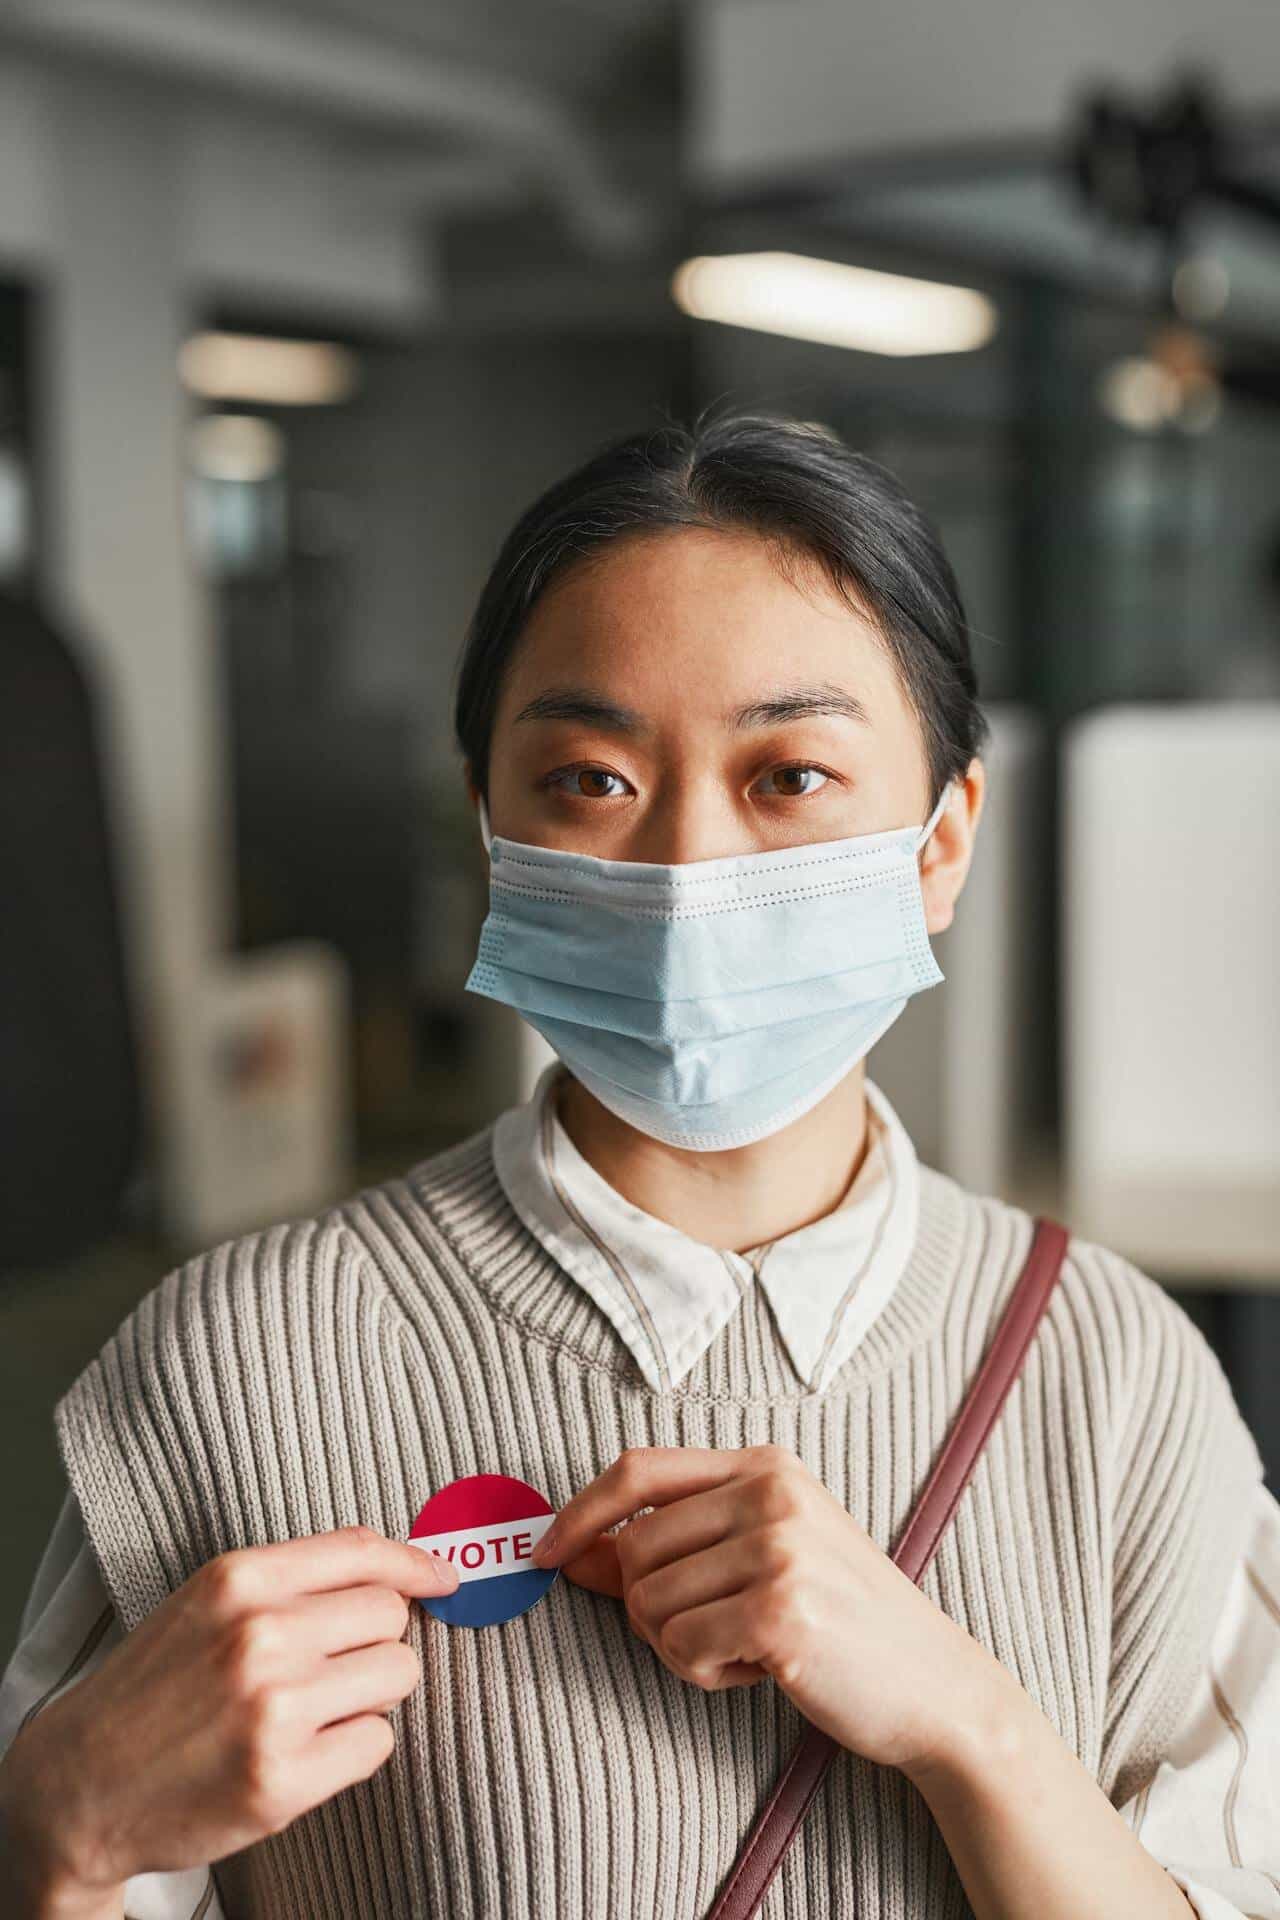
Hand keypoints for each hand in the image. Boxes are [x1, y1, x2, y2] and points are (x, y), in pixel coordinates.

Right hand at [0, 1526, 458, 1908]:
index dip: (416, 1564)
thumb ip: (295, 1578)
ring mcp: (273, 1708)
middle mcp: (260, 1634)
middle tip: (332, 1667)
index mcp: (241, 1578)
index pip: (364, 1551)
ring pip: (397, 1675)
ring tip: (316, 1709)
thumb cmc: (156, 1686)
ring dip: (371, 1693)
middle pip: (391, 1615)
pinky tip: (306, 1752)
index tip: (444, 1578)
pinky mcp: (282, 1780)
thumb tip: (400, 1568)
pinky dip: (354, 1748)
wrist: (79, 1783)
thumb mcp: (210, 1602)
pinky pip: (377, 1743)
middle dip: (376, 1640)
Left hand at [533, 1444, 1003, 1776]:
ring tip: (746, 1648)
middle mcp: (771, 1491)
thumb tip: (570, 1553)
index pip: (637, 1470)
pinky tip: (760, 1670)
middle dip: (649, 1608)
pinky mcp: (780, 1609)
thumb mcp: (760, 1560)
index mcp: (765, 1465)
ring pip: (649, 1602)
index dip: (578, 1512)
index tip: (547, 1554)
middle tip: (712, 1634)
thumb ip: (672, 1548)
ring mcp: (779, 1546)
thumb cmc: (840, 1623)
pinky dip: (704, 1672)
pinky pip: (679, 1647)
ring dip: (681, 1646)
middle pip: (634, 1547)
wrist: (934, 1685)